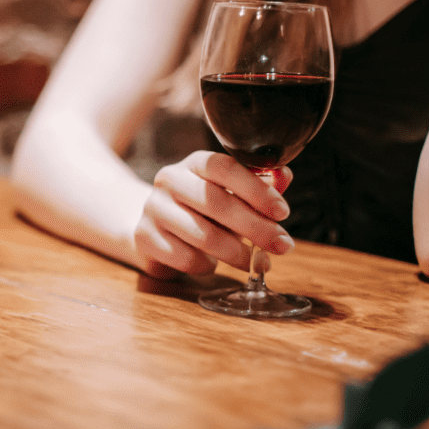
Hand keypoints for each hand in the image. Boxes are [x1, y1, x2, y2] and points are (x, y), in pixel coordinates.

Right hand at [132, 150, 294, 277]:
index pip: (225, 168)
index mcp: (194, 162)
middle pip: (215, 202)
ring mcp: (153, 208)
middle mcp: (169, 179)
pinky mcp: (144, 237)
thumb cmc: (201, 209)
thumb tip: (284, 176)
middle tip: (282, 245)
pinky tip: (213, 265)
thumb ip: (258, 186)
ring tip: (253, 262)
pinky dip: (206, 265)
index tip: (283, 212)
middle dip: (255, 227)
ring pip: (201, 234)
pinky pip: (184, 257)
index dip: (256, 190)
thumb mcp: (230, 194)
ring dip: (235, 252)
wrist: (155, 227)